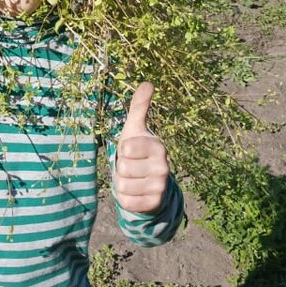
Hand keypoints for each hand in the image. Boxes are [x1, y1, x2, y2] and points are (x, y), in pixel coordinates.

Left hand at [113, 83, 169, 213]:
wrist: (148, 182)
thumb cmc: (137, 151)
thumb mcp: (134, 129)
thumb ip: (139, 106)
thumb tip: (148, 83)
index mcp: (158, 146)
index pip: (126, 149)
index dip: (123, 151)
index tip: (131, 151)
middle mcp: (164, 167)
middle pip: (123, 168)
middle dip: (121, 169)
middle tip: (132, 167)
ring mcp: (160, 186)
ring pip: (123, 186)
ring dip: (123, 184)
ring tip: (133, 179)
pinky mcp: (154, 204)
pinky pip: (127, 202)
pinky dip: (125, 199)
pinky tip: (135, 193)